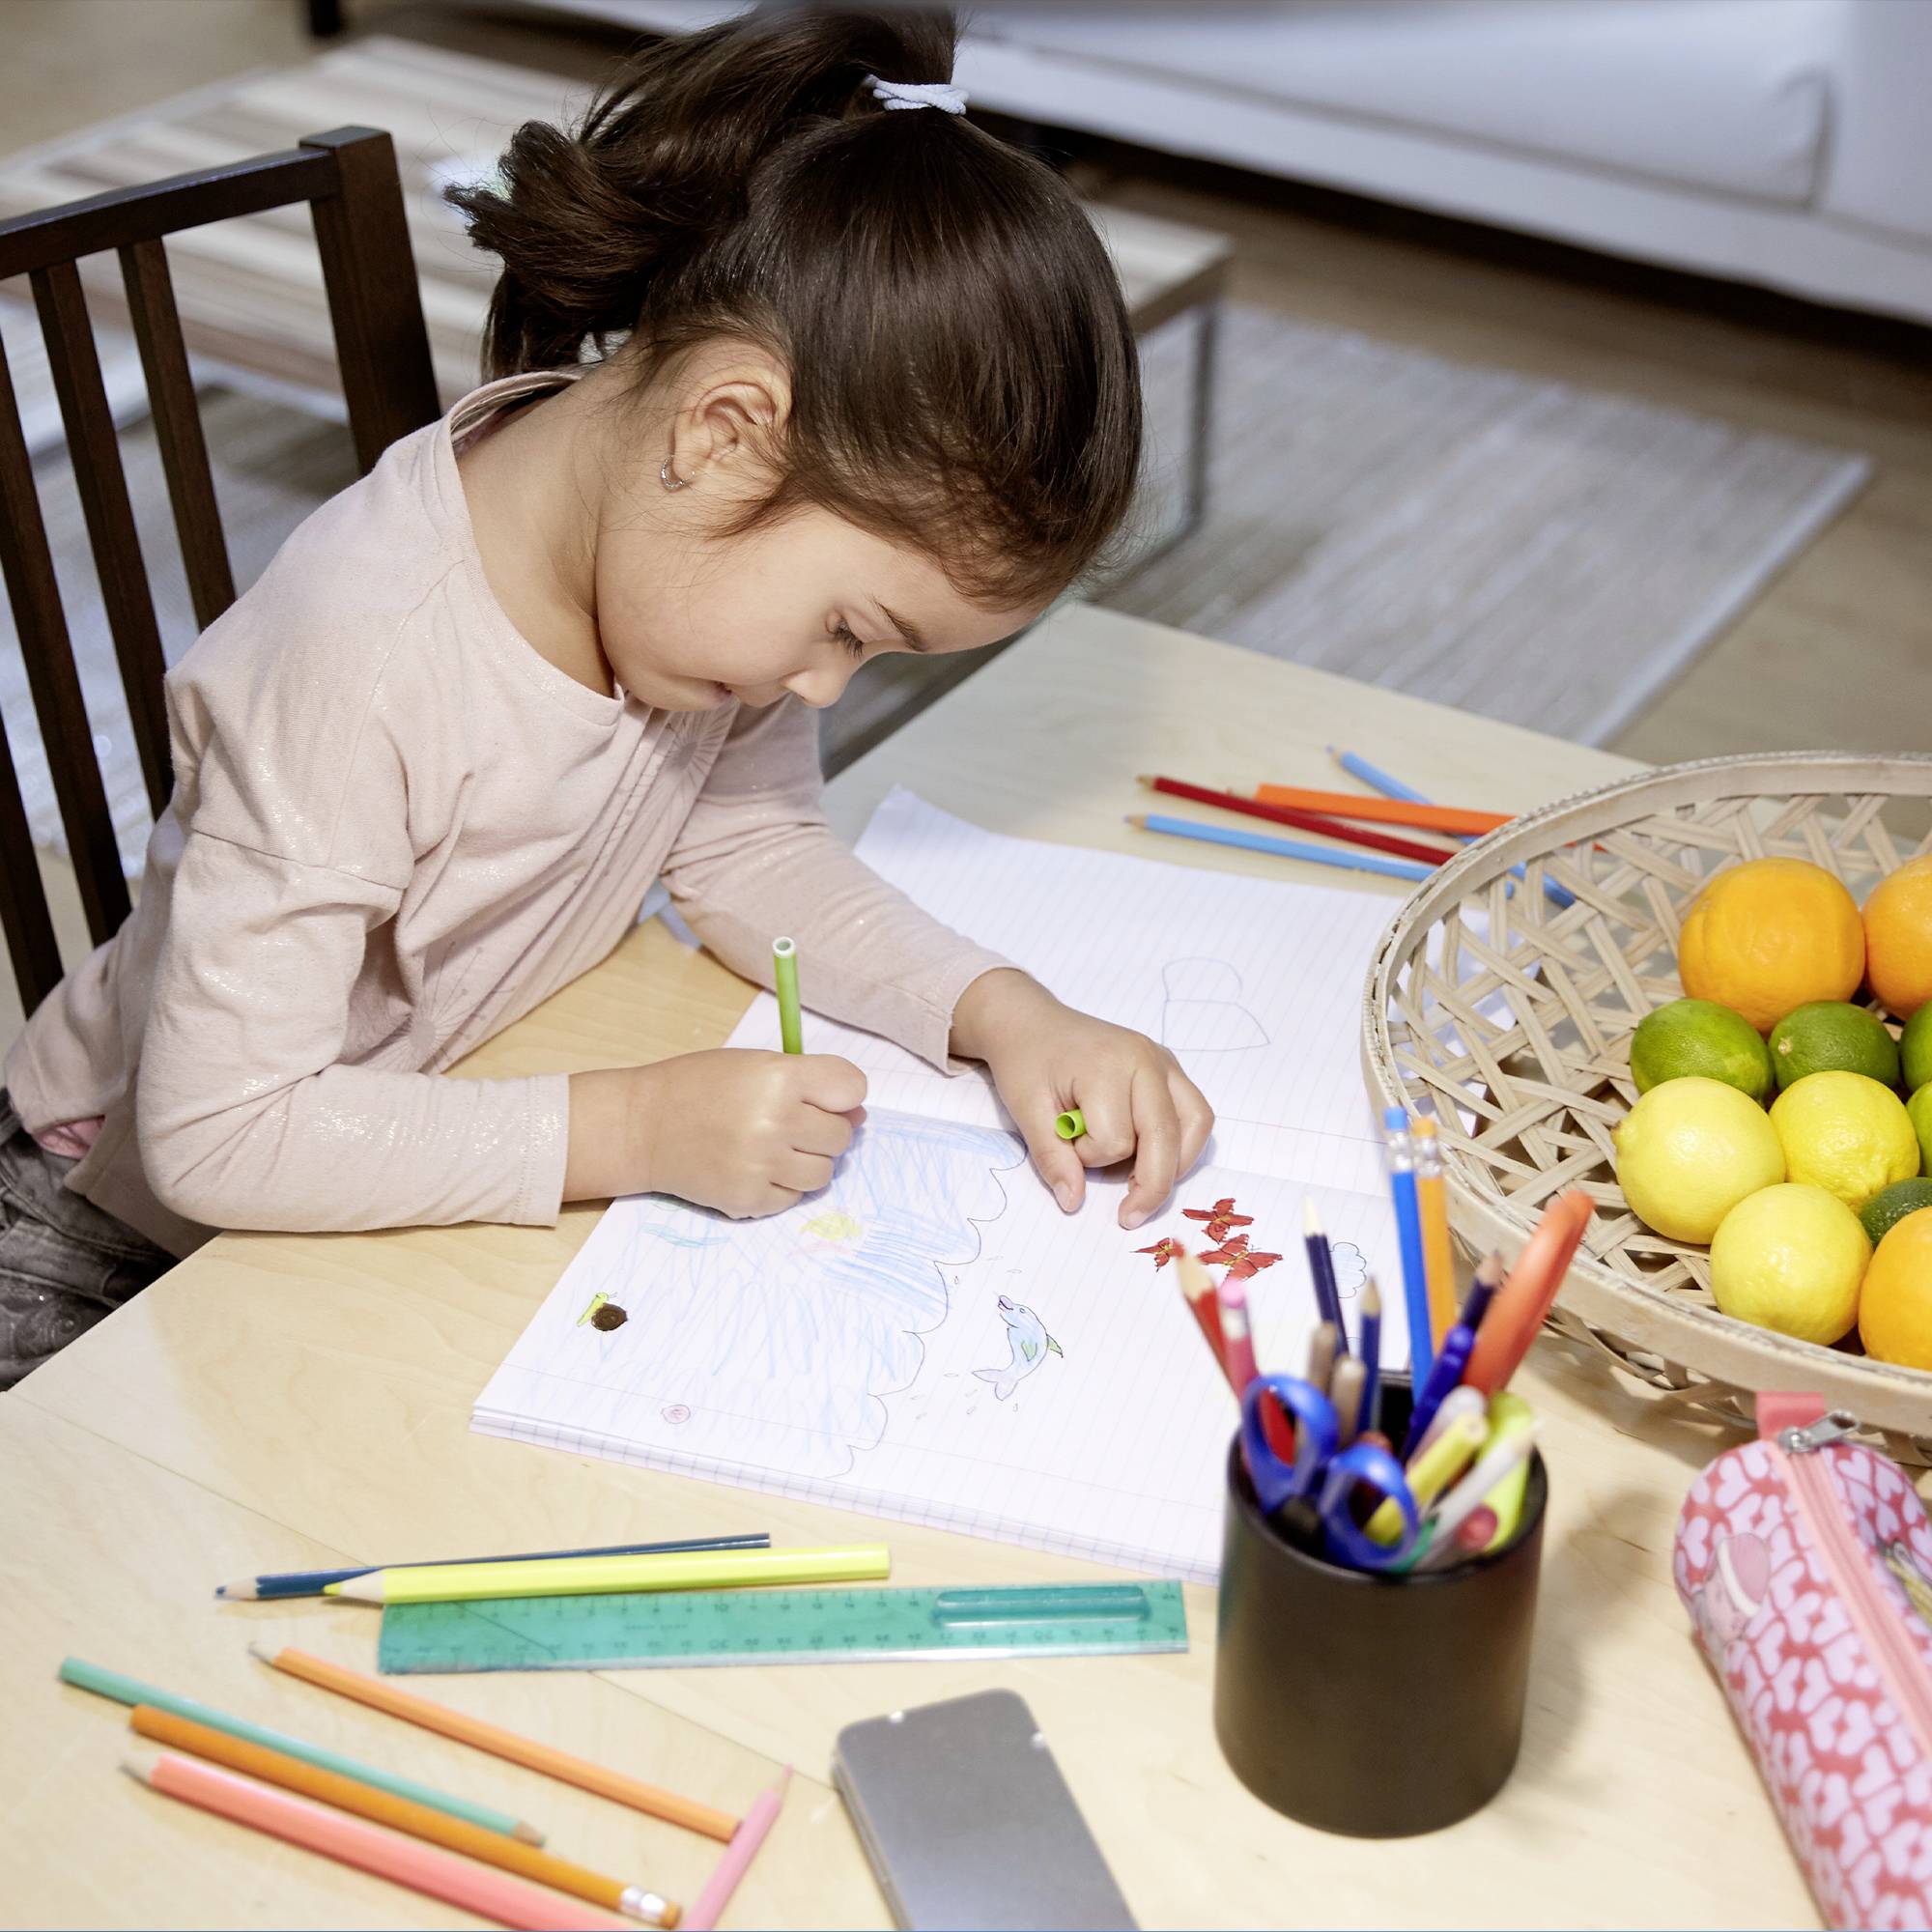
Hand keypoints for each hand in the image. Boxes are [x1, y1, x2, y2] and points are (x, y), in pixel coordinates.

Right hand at [565, 1050, 865, 1216]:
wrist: (643, 1127)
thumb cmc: (700, 1086)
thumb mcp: (755, 1064)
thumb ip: (810, 1083)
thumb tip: (860, 1114)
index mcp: (780, 1077)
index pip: (852, 1089)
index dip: (843, 1094)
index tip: (824, 1097)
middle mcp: (776, 1122)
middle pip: (842, 1135)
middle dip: (824, 1129)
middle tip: (789, 1123)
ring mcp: (763, 1165)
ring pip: (824, 1172)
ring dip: (807, 1160)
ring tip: (774, 1147)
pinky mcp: (749, 1199)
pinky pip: (793, 1197)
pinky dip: (781, 1185)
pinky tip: (754, 1167)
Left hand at [951, 970, 1212, 1229]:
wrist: (1032, 1023)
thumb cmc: (1027, 1061)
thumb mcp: (1026, 1110)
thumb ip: (1052, 1157)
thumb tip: (1074, 1202)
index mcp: (1109, 1066)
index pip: (1116, 1140)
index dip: (1089, 1157)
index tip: (1066, 1140)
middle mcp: (1148, 1060)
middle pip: (1167, 1137)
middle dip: (1150, 1185)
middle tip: (1128, 1216)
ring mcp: (1164, 1061)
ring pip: (1195, 1125)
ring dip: (1174, 1163)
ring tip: (1143, 1182)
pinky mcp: (1170, 1067)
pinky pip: (1195, 1112)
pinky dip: (1181, 1142)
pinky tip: (1154, 1156)